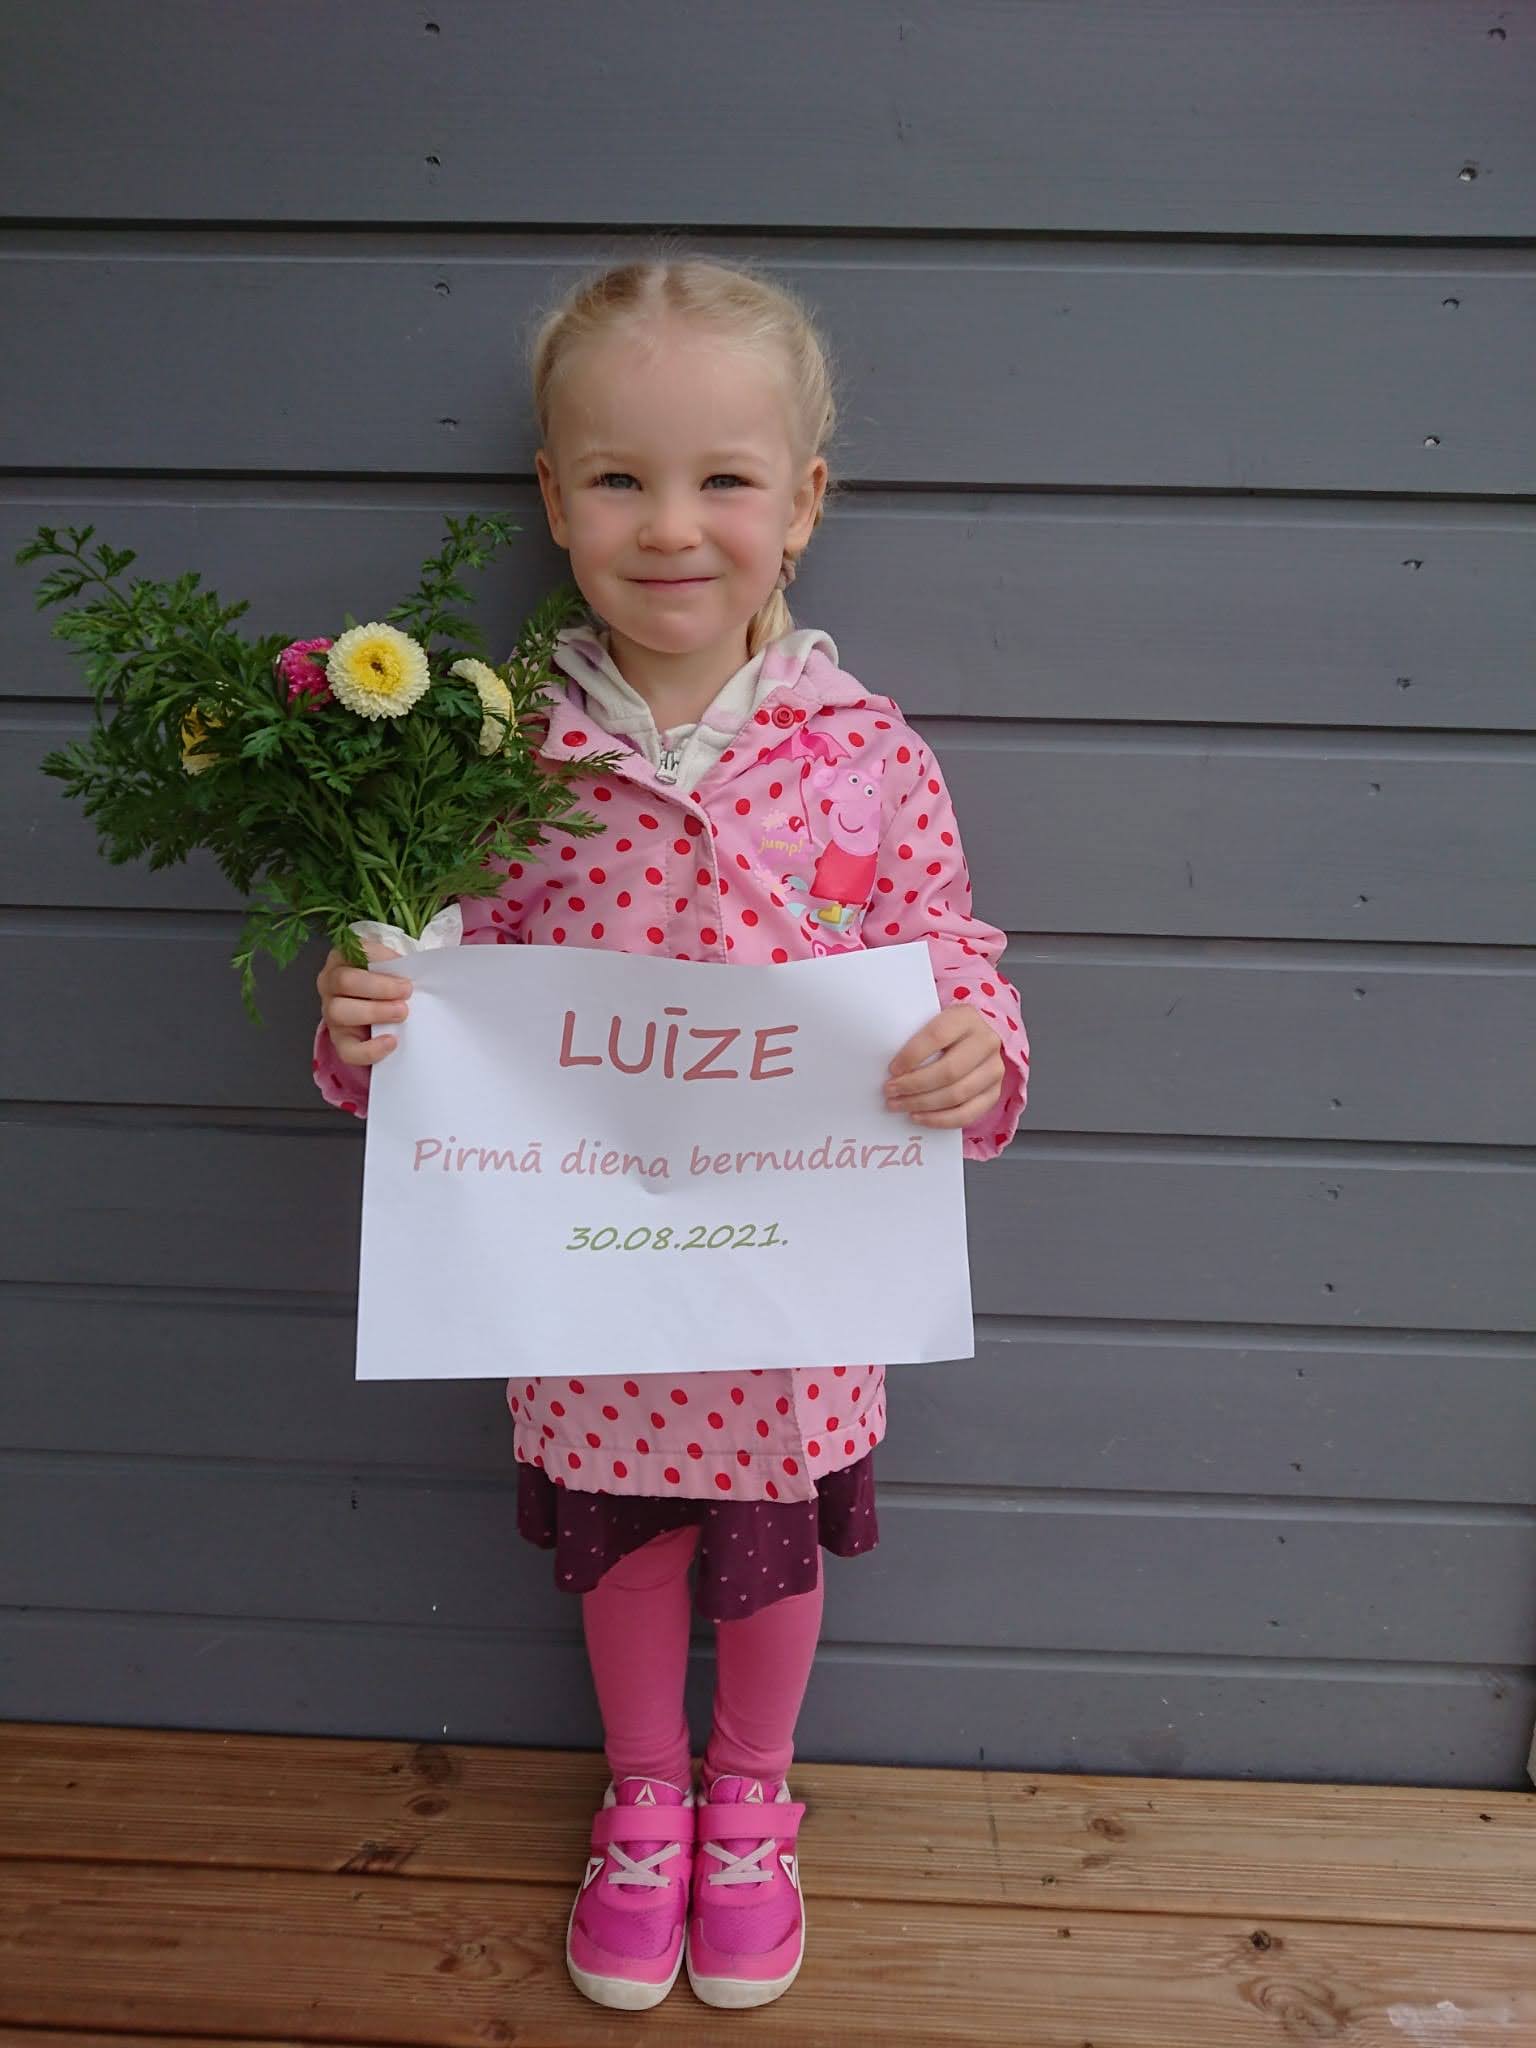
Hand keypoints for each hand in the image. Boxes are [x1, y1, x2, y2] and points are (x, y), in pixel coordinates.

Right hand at [316, 939, 412, 1067]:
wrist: (386, 1012)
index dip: (381, 960)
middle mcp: (330, 983)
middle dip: (379, 987)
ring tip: (401, 1013)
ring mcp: (331, 1013)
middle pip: (343, 981)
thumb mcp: (393, 967)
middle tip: (406, 993)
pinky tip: (391, 1042)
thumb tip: (414, 973)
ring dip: (374, 1012)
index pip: (354, 952)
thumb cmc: (390, 983)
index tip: (404, 972)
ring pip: (339, 1012)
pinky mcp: (340, 1041)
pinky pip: (347, 1049)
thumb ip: (398, 966)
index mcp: (343, 958)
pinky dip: (370, 1049)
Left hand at [885, 1003, 1004, 1128]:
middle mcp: (986, 1042)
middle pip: (949, 1071)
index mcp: (966, 1017)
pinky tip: (919, 1117)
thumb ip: (912, 1034)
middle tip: (889, 1091)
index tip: (892, 1069)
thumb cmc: (941, 1032)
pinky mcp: (994, 1093)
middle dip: (914, 1085)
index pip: (937, 1036)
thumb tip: (885, 1064)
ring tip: (898, 1105)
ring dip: (923, 1104)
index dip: (912, 1055)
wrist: (973, 1039)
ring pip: (957, 1095)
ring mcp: (994, 1069)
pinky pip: (968, 1114)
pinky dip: (940, 1120)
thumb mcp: (929, 1021)